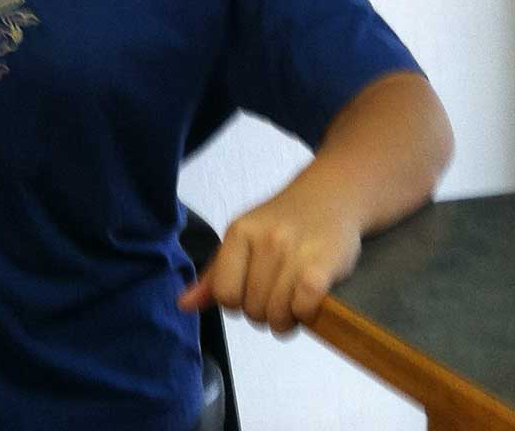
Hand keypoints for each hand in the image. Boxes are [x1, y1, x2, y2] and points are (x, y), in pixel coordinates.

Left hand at [177, 187, 361, 334]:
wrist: (331, 195)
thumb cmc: (282, 222)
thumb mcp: (243, 238)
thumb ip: (215, 274)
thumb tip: (183, 305)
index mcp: (239, 232)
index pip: (223, 293)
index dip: (237, 303)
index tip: (251, 294)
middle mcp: (264, 239)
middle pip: (251, 309)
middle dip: (265, 313)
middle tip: (278, 296)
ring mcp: (294, 251)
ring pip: (277, 315)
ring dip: (287, 319)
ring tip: (293, 301)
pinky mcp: (322, 265)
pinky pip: (303, 309)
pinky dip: (306, 314)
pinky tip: (309, 301)